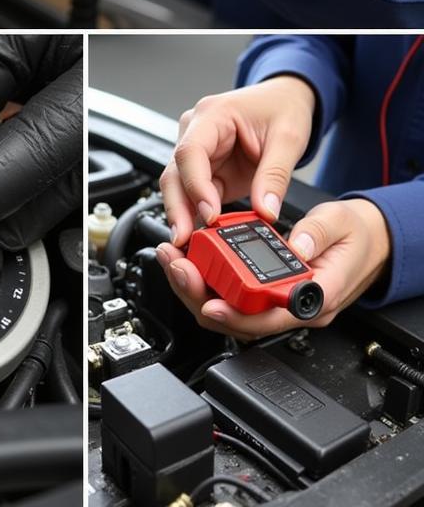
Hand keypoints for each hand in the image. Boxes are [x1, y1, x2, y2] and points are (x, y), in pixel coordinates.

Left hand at [157, 198, 390, 337]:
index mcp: (314, 296)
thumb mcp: (340, 223)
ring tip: (174, 262)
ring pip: (231, 312)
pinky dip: (207, 282)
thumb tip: (297, 244)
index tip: (210, 302)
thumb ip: (317, 233)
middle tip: (177, 267)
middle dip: (201, 297)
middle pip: (240, 319)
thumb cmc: (355, 238)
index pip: (272, 317)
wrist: (368, 242)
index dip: (237, 314)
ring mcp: (279, 304)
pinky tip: (189, 263)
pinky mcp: (267, 294)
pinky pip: (233, 297)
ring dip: (197, 289)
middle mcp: (293, 307)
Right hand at [160, 75, 316, 246]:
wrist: (285, 99)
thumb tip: (265, 212)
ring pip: (179, 186)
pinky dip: (197, 215)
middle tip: (186, 239)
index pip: (190, 152)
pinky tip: (202, 236)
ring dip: (183, 215)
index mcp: (213, 115)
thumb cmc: (282, 107)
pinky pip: (195, 194)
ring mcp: (199, 151)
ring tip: (191, 244)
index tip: (210, 214)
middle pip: (175, 173)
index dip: (195, 185)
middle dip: (178, 208)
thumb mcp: (288, 139)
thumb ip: (275, 177)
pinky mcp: (206, 169)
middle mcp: (196, 131)